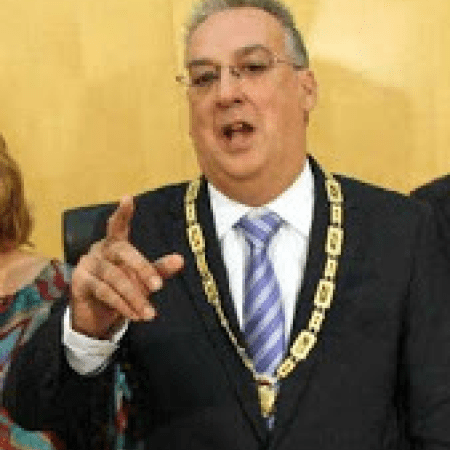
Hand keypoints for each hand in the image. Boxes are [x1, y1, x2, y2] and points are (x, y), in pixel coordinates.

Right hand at [70, 195, 184, 338]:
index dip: (123, 213)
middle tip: (158, 287)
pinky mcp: (79, 282)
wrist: (96, 316)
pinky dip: (122, 305)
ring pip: (115, 277)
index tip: (128, 198)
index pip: (118, 225)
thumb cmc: (122, 289)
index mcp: (115, 244)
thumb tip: (180, 260)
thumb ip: (160, 270)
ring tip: (150, 314)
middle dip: (143, 269)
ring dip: (134, 297)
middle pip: (123, 251)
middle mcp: (100, 249)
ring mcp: (88, 264)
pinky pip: (104, 291)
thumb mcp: (143, 280)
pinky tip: (135, 315)